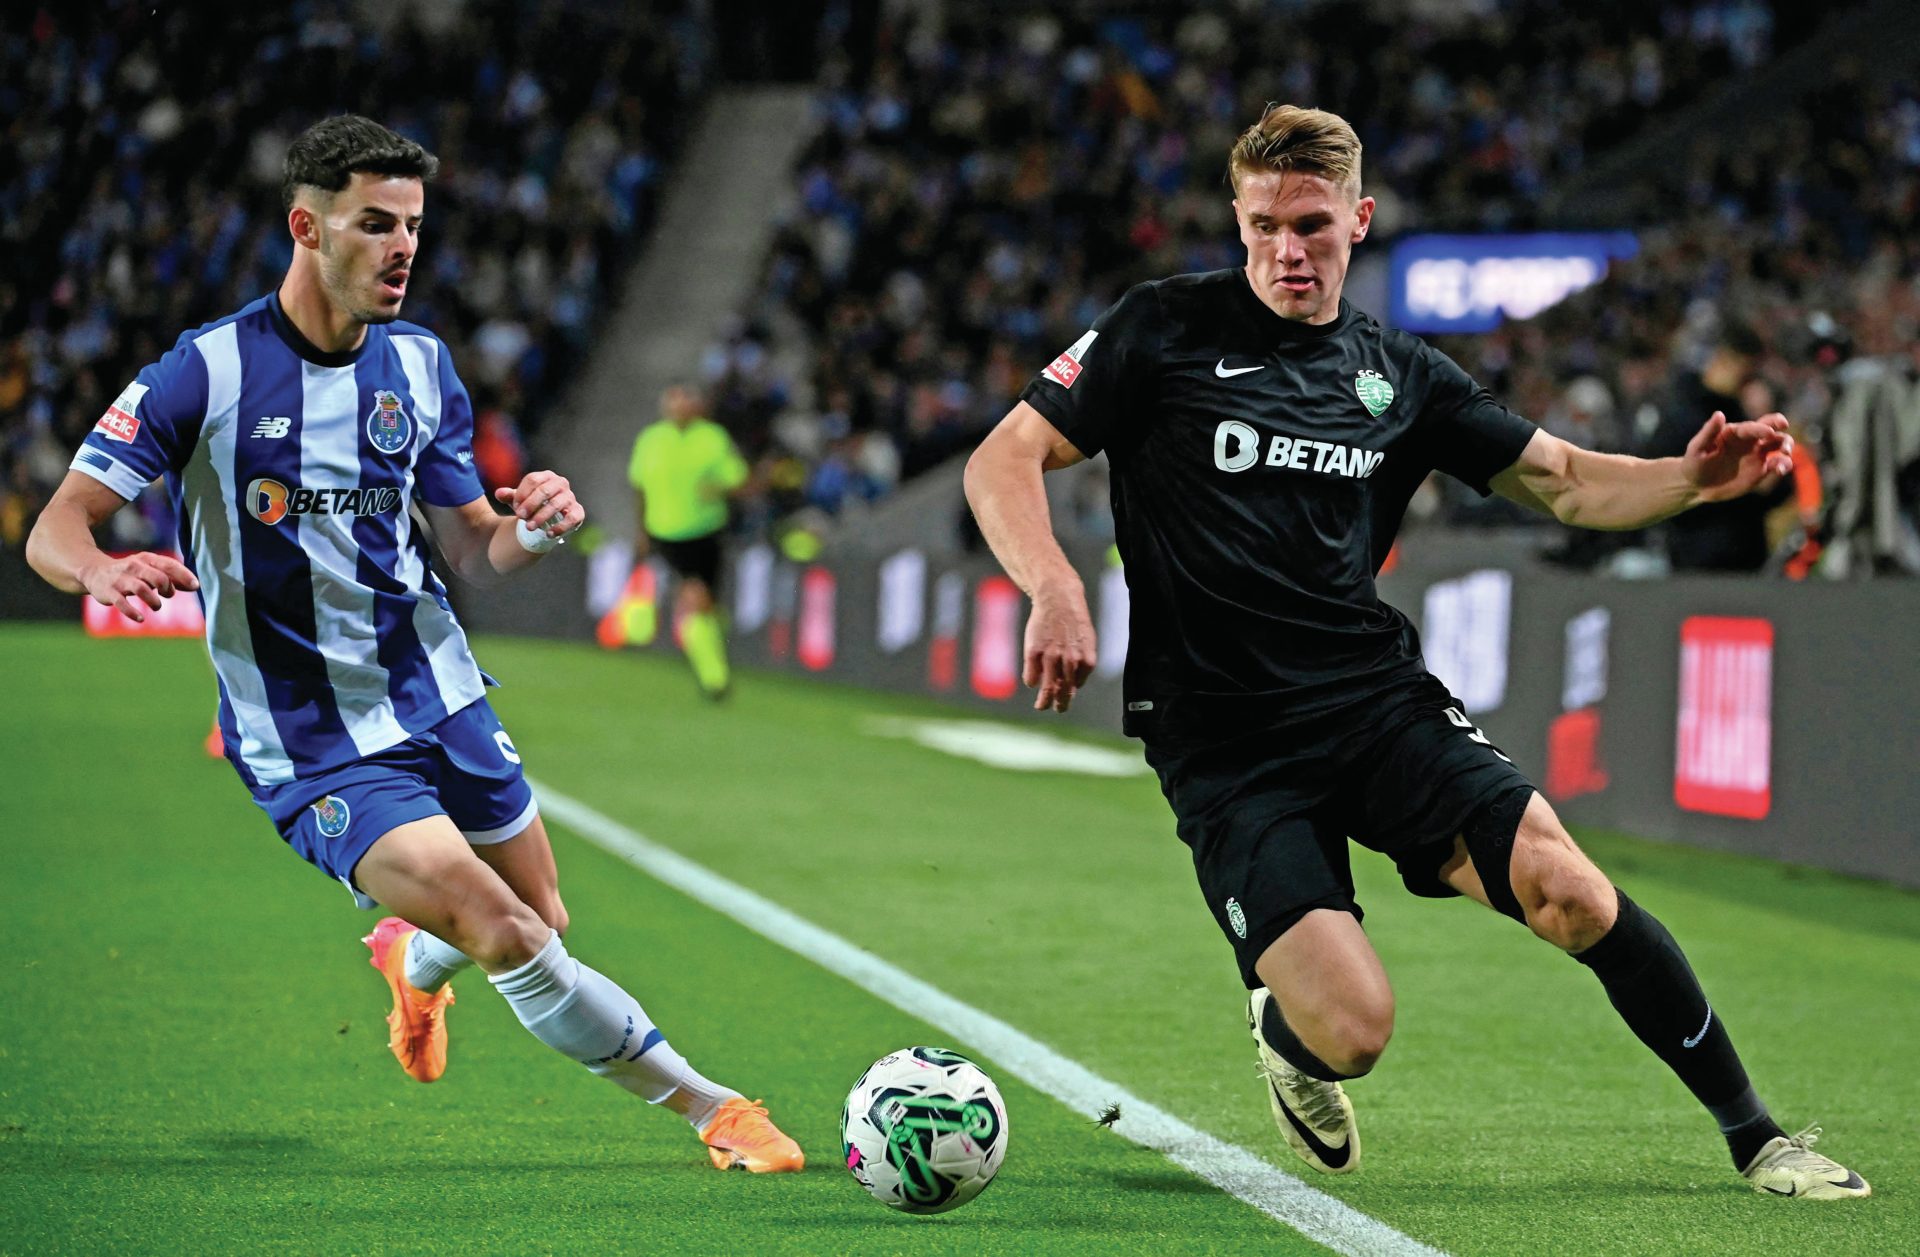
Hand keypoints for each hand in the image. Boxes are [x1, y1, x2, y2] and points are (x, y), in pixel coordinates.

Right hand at [79, 552, 198, 622]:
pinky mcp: (109, 592)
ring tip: (156, 606)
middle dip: (167, 589)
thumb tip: (194, 586)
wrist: (95, 572)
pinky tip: (140, 619)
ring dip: (154, 601)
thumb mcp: (150, 570)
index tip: (195, 586)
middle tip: (167, 595)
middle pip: (158, 577)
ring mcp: (121, 580)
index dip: (184, 575)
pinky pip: (121, 603)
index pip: (169, 565)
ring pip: (142, 589)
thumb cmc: (131, 573)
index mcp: (147, 559)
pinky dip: (132, 612)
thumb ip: (171, 577)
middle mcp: (134, 567)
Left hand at [495, 470, 583, 536]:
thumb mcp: (520, 501)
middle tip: (520, 516)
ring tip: (529, 527)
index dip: (522, 493)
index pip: (533, 479)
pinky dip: (560, 526)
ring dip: (541, 516)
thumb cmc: (533, 506)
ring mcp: (571, 497)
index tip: (515, 506)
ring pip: (557, 504)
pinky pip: (572, 518)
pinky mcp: (578, 512)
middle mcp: (561, 483)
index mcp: (546, 476)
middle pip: (545, 490)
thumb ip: (509, 496)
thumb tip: (499, 493)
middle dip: (531, 504)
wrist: (549, 518)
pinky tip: (548, 533)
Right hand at [1022, 585, 1096, 712]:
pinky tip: (1032, 680)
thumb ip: (1081, 662)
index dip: (1071, 688)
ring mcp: (1051, 656)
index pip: (1077, 684)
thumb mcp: (1085, 641)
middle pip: (1064, 691)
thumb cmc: (1072, 620)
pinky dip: (1031, 681)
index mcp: (1086, 659)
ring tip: (1041, 706)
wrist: (1057, 597)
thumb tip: (1073, 686)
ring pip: (1047, 688)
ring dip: (1044, 701)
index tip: (1065, 691)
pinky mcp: (1033, 652)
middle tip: (1058, 709)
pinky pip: (1031, 677)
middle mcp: (1070, 660)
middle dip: (1060, 704)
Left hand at [1683, 411, 1793, 502]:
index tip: (1769, 433)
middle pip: (1772, 430)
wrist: (1696, 485)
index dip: (1762, 428)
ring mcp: (1757, 455)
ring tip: (1784, 458)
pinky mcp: (1761, 471)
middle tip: (1784, 442)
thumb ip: (1709, 431)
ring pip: (1779, 446)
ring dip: (1786, 448)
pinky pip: (1777, 465)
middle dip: (1782, 431)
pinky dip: (1783, 465)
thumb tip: (1719, 413)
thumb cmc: (1694, 463)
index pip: (1753, 426)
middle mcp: (1750, 441)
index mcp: (1735, 432)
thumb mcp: (1697, 448)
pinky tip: (1780, 470)